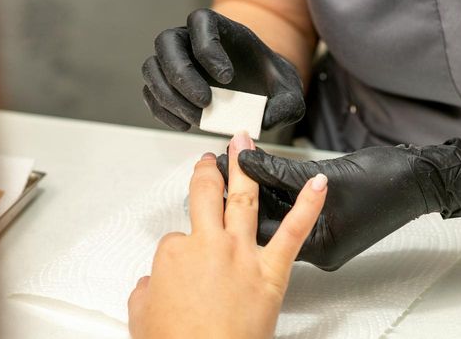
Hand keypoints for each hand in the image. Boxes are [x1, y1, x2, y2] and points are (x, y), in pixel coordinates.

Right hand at [128, 133, 327, 338]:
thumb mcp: (142, 314)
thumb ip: (146, 290)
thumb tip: (151, 286)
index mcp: (175, 255)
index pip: (175, 238)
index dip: (178, 249)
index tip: (182, 260)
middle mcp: (209, 246)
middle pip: (206, 196)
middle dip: (208, 172)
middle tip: (211, 159)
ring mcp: (241, 254)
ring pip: (244, 200)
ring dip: (244, 167)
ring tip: (246, 146)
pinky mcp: (271, 271)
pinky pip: (293, 232)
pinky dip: (308, 205)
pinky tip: (318, 185)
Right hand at [141, 9, 304, 131]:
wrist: (260, 98)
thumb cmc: (269, 87)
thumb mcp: (289, 95)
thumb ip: (287, 105)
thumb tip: (265, 119)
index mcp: (220, 29)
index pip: (200, 21)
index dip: (207, 47)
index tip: (228, 78)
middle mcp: (190, 40)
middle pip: (167, 42)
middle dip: (182, 75)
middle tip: (205, 103)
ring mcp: (174, 62)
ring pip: (152, 68)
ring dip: (169, 97)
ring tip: (197, 119)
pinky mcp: (166, 86)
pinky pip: (151, 94)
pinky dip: (163, 112)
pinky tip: (185, 124)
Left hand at [217, 137, 460, 270]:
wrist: (423, 178)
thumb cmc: (388, 181)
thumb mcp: (328, 175)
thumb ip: (281, 172)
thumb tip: (246, 161)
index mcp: (321, 250)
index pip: (264, 231)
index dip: (238, 199)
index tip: (220, 172)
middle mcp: (320, 249)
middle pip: (266, 226)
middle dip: (242, 196)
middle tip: (219, 168)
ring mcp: (324, 237)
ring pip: (279, 218)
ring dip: (258, 192)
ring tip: (234, 165)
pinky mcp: (329, 222)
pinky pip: (294, 212)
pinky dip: (278, 193)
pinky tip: (261, 173)